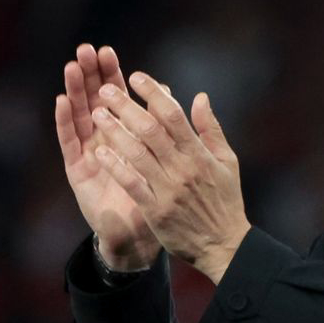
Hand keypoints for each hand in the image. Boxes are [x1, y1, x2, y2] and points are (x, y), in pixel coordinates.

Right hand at [55, 44, 160, 269]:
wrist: (141, 235)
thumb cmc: (158, 196)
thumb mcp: (170, 160)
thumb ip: (173, 127)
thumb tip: (175, 94)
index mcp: (129, 133)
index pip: (120, 97)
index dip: (113, 75)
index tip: (109, 52)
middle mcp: (106, 138)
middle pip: (96, 100)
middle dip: (92, 75)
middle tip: (86, 50)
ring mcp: (90, 152)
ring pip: (81, 115)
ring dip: (76, 90)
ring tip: (72, 66)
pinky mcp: (78, 170)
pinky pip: (70, 142)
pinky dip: (65, 121)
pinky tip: (62, 100)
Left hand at [90, 71, 249, 283]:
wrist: (224, 245)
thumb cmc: (225, 201)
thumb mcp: (227, 162)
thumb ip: (211, 129)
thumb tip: (199, 97)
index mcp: (200, 154)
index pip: (174, 115)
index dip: (153, 93)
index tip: (136, 76)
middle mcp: (184, 168)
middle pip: (151, 129)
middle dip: (126, 106)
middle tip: (105, 89)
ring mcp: (169, 190)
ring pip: (137, 153)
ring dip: (115, 131)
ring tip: (96, 113)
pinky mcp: (156, 210)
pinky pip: (132, 183)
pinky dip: (115, 166)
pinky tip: (99, 151)